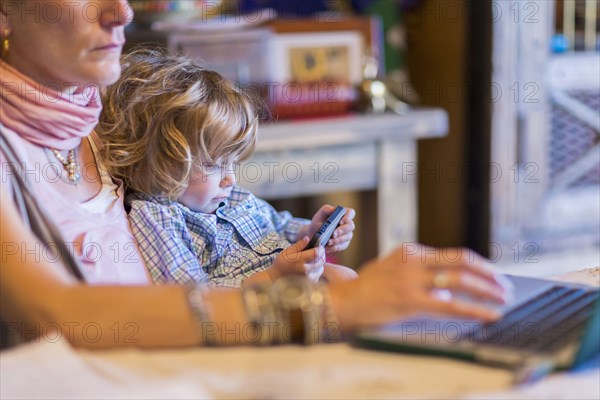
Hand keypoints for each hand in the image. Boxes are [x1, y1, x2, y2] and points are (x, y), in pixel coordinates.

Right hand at [268, 237, 325, 281]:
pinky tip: (311, 269)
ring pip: (321, 269)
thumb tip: (307, 238)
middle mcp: (305, 269)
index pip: (316, 253)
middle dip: (321, 256)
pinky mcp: (308, 283)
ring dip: (319, 264)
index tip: (319, 247)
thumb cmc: (281, 263)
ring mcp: (307, 278)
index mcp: (299, 260)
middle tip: (317, 253)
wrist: (276, 277)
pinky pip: (318, 276)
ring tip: (314, 261)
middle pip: (321, 261)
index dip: (320, 249)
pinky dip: (317, 271)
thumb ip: (298, 245)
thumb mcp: (287, 251)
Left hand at [301, 205, 355, 253]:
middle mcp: (347, 224)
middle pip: (351, 226)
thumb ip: (327, 209)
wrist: (314, 235)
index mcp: (343, 214)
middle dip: (342, 230)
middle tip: (333, 234)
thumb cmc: (318, 222)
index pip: (351, 213)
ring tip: (328, 242)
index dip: (348, 217)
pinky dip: (335, 247)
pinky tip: (328, 247)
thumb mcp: (320, 215)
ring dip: (338, 240)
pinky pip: (343, 246)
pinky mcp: (344, 243)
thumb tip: (334, 209)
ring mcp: (347, 234)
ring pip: (348, 237)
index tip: (340, 222)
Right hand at [329, 244, 512, 331]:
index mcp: (410, 251)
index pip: (454, 254)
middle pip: (462, 261)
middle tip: (505, 286)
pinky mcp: (410, 300)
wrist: (343, 302)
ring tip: (502, 300)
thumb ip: (417, 272)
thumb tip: (447, 285)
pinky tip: (488, 315)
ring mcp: (411, 279)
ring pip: (460, 279)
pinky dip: (474, 309)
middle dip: (489, 274)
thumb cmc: (366, 289)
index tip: (493, 275)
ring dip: (487, 289)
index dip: (479, 265)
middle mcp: (413, 260)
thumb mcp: (391, 269)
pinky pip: (450, 304)